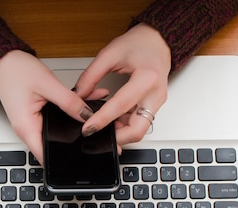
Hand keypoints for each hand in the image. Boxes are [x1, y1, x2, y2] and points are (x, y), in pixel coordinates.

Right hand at [0, 50, 105, 163]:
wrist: (2, 62)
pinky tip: (79, 106)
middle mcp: (27, 130)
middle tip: (93, 128)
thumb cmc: (15, 71)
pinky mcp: (34, 118)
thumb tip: (87, 116)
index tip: (82, 151)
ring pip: (55, 132)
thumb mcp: (48, 85)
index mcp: (27, 128)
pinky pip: (52, 123)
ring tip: (89, 113)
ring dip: (71, 125)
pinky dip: (66, 115)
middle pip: (53, 145)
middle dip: (73, 139)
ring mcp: (30, 125)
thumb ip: (69, 102)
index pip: (46, 155)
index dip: (64, 157)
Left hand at [75, 23, 170, 147]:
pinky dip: (124, 125)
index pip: (121, 106)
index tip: (87, 128)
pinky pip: (139, 123)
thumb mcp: (110, 53)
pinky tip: (111, 120)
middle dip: (116, 137)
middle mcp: (156, 94)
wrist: (158, 41)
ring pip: (139, 129)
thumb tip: (79, 95)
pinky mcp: (153, 106)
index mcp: (147, 77)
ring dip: (120, 132)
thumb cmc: (139, 43)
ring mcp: (156, 102)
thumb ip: (91, 75)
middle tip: (97, 134)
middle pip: (137, 129)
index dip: (102, 120)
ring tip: (101, 125)